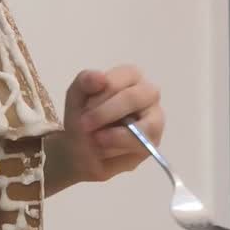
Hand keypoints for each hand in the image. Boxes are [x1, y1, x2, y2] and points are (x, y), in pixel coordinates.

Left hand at [53, 66, 165, 184]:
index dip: (104, 91)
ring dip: (115, 135)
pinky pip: (142, 144)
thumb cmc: (83, 120)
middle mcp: (147, 94)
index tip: (84, 107)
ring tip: (95, 139)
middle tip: (85, 125)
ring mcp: (154, 118)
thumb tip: (100, 77)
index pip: (127, 74)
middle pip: (134, 98)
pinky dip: (119, 146)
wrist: (80, 155)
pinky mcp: (153, 141)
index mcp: (130, 77)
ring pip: (146, 123)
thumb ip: (84, 82)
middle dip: (106, 112)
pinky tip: (104, 148)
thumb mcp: (75, 99)